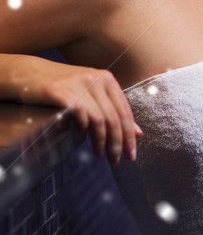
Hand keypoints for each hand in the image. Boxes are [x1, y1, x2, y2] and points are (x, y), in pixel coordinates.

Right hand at [16, 55, 142, 164]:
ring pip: (99, 119)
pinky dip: (83, 129)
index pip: (125, 111)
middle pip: (114, 118)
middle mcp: (95, 79)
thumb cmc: (65, 88)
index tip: (131, 155)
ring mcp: (78, 83)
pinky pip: (79, 114)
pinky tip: (82, 138)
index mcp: (107, 79)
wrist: (31, 73)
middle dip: (117, 143)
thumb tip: (139, 133)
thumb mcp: (92, 95)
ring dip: (101, 141)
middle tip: (116, 160)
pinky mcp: (60, 90)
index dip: (130, 135)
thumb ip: (113, 111)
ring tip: (100, 154)